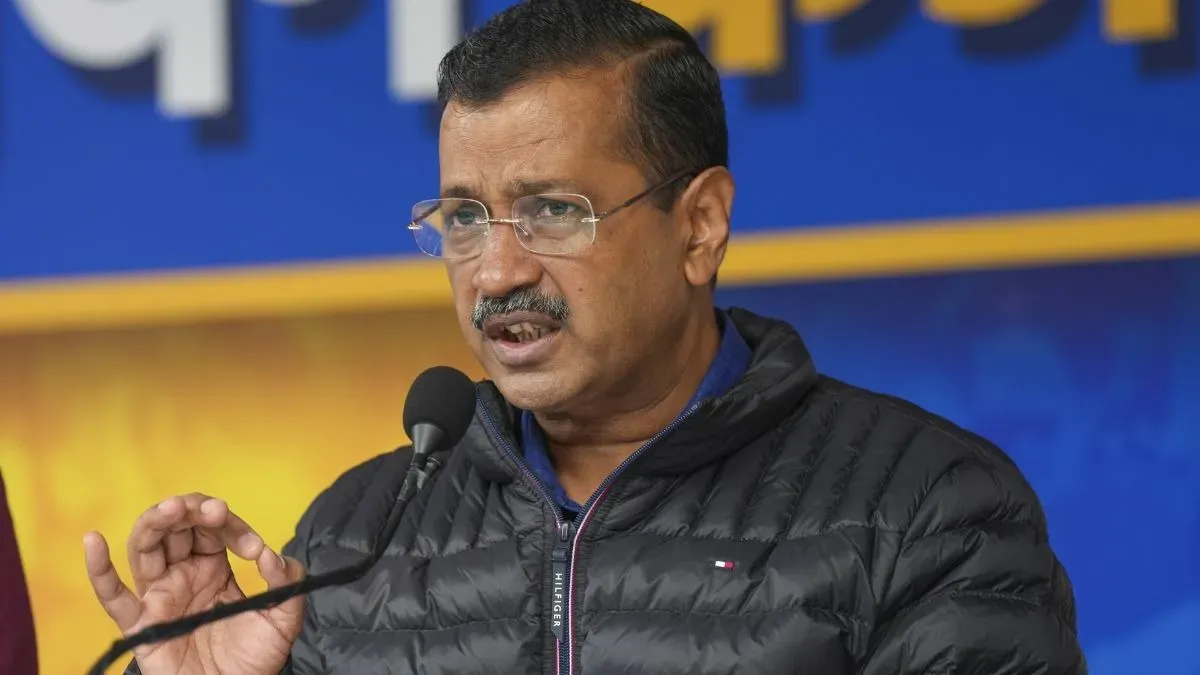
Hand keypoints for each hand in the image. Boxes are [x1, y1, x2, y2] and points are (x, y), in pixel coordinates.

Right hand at [84, 494, 305, 674]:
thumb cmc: (254, 657)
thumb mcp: (283, 618)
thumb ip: (285, 583)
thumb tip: (271, 554)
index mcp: (215, 566)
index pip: (214, 528)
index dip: (232, 527)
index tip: (254, 548)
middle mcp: (183, 574)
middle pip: (176, 527)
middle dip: (192, 510)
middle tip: (212, 510)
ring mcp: (160, 595)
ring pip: (145, 547)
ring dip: (155, 522)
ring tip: (172, 508)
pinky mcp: (141, 623)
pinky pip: (112, 596)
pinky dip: (99, 568)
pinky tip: (93, 540)